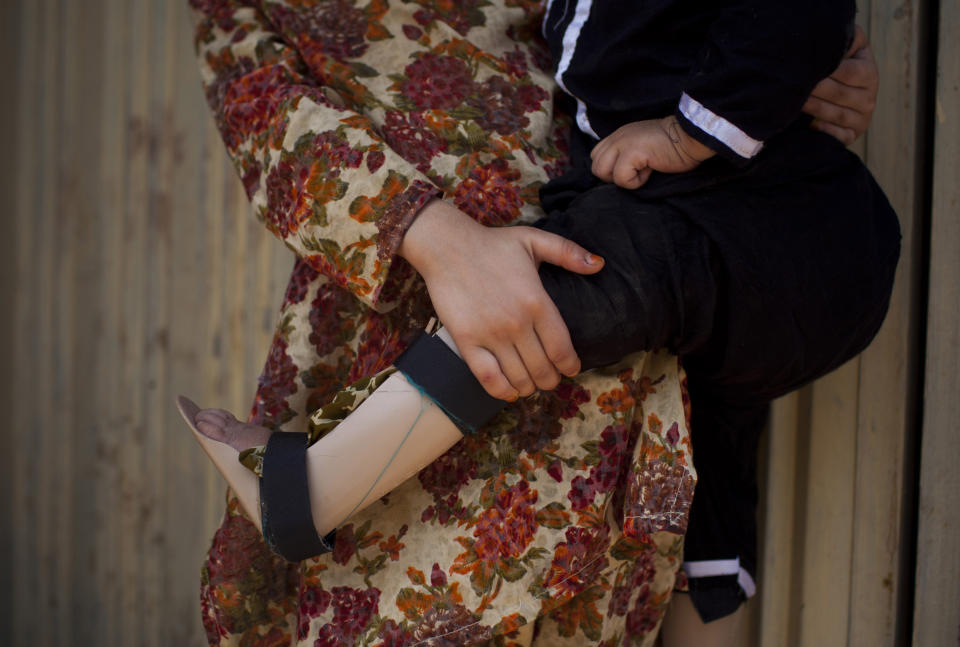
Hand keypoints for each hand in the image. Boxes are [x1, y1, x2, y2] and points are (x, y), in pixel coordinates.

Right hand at [398, 200, 604, 399]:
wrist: (447, 247)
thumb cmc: (492, 244)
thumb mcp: (534, 240)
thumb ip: (568, 253)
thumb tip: (599, 265)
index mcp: (537, 302)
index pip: (562, 349)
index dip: (570, 365)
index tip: (571, 369)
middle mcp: (517, 323)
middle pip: (542, 369)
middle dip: (551, 380)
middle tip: (550, 378)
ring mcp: (491, 335)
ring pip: (519, 378)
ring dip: (529, 387)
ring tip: (530, 384)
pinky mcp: (467, 341)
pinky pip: (488, 378)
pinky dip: (502, 391)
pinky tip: (509, 391)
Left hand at [590, 116, 714, 188]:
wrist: (692, 138)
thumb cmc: (674, 147)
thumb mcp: (644, 146)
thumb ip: (627, 154)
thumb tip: (618, 174)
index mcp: (619, 135)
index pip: (597, 157)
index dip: (611, 170)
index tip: (632, 169)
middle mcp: (617, 137)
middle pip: (595, 166)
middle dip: (613, 177)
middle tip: (636, 172)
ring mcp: (623, 142)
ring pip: (602, 172)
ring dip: (622, 179)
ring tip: (643, 171)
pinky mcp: (632, 151)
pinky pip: (621, 178)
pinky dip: (636, 182)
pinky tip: (651, 170)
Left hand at [803, 25, 877, 144]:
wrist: (835, 92)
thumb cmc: (837, 66)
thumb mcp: (845, 48)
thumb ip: (845, 40)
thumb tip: (833, 35)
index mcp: (869, 73)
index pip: (849, 72)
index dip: (825, 69)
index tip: (802, 66)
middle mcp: (869, 98)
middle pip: (839, 94)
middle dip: (814, 89)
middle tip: (790, 85)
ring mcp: (862, 119)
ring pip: (837, 115)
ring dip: (814, 108)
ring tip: (794, 102)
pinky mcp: (851, 136)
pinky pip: (838, 136)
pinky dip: (823, 130)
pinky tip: (807, 124)